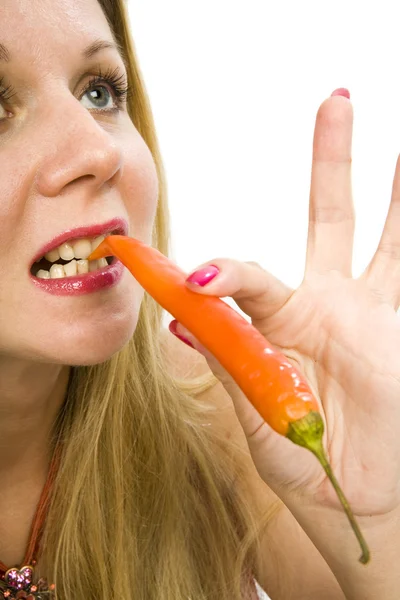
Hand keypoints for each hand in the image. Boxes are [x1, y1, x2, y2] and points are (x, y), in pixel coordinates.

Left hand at [170, 92, 399, 588]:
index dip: (217, 276)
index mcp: (278, 323)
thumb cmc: (305, 465)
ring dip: (398, 183)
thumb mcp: (256, 417)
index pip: (243, 279)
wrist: (358, 500)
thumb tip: (182, 320)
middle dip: (332, 162)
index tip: (193, 280)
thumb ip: (228, 366)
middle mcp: (327, 302)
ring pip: (386, 230)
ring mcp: (371, 308)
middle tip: (337, 101)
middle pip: (330, 215)